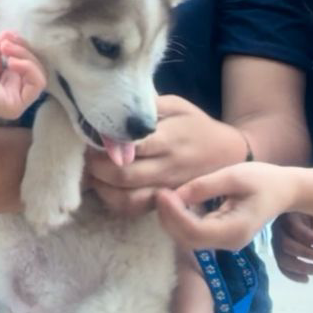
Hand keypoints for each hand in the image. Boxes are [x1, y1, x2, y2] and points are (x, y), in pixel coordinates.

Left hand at [0, 32, 44, 119]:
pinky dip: (29, 68)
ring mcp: (14, 101)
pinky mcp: (14, 106)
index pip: (28, 62)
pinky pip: (37, 84)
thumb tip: (17, 35)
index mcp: (4, 79)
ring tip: (6, 51)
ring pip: (39, 75)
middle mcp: (11, 91)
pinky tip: (11, 62)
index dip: (23, 47)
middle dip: (24, 50)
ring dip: (26, 57)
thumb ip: (7, 42)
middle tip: (5, 43)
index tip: (7, 37)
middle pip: (35, 68)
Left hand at [83, 95, 247, 216]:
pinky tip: (104, 186)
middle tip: (85, 153)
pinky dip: (113, 201)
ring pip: (125, 197)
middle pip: (122, 174)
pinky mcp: (163, 202)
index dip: (105, 142)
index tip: (91, 133)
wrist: (228, 153)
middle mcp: (167, 168)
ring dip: (101, 186)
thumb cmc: (196, 125)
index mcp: (168, 139)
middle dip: (95, 165)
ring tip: (90, 171)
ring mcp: (165, 188)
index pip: (131, 145)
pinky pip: (134, 209)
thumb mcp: (176, 105)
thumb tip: (114, 103)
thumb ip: (147, 106)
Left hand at [154, 162, 297, 250]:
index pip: (195, 231)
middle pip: (188, 239)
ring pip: (188, 239)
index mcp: (235, 229)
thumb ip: (205, 186)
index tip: (162, 193)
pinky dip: (179, 220)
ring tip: (163, 196)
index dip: (174, 214)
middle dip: (168, 218)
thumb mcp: (234, 176)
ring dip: (171, 220)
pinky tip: (173, 202)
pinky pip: (194, 233)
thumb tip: (177, 194)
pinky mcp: (220, 236)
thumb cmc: (263, 180)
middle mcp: (228, 242)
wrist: (285, 190)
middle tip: (158, 192)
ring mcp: (224, 242)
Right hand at [272, 212, 312, 282]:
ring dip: (302, 267)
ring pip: (282, 258)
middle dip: (307, 254)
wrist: (300, 214)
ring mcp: (275, 241)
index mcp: (287, 214)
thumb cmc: (312, 214)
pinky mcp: (277, 252)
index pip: (293, 227)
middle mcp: (276, 228)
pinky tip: (307, 279)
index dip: (308, 236)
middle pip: (286, 244)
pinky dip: (293, 275)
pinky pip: (281, 266)